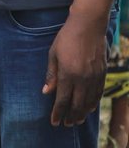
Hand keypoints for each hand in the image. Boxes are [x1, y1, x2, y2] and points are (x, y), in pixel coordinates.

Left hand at [44, 10, 107, 125]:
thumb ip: (51, 75)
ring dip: (82, 113)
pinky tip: (88, 107)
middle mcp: (83, 78)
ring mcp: (94, 77)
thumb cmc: (66, 38)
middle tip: (66, 124)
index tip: (54, 122)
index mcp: (68, 74)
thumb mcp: (53, 54)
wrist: (88, 25)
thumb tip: (46, 92)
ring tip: (76, 120)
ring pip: (89, 101)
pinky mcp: (102, 73)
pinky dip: (93, 103)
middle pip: (77, 104)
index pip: (62, 100)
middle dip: (70, 116)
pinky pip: (98, 93)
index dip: (58, 112)